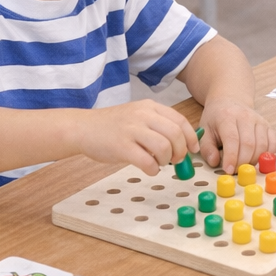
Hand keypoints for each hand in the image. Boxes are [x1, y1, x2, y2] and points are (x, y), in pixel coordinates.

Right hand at [72, 101, 196, 175]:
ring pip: (164, 147)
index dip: (191, 138)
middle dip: (180, 151)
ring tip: (159, 163)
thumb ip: (158, 125)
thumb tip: (183, 144)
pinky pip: (147, 161)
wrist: (83, 128)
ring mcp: (131, 130)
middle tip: (175, 160)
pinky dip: (153, 169)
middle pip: (175, 134)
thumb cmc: (112, 126)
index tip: (193, 150)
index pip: (180, 120)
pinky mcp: (122, 146)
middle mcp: (142, 115)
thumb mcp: (137, 116)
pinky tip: (149, 169)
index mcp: (149, 107)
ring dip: (166, 160)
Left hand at [198, 100, 275, 174]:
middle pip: (248, 144)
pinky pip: (273, 143)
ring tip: (243, 165)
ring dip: (253, 160)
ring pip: (262, 146)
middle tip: (234, 170)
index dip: (231, 157)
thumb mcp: (204, 131)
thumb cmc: (216, 118)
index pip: (232, 139)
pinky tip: (257, 158)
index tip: (228, 170)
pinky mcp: (268, 126)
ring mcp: (259, 121)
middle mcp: (245, 116)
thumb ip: (207, 148)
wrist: (229, 100)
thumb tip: (215, 162)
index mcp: (227, 116)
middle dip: (242, 162)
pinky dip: (267, 155)